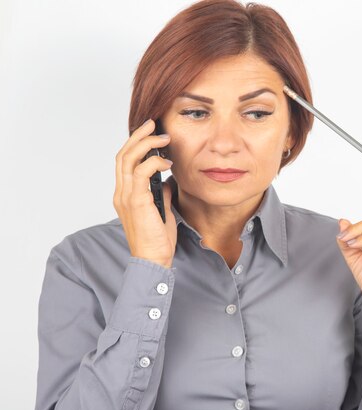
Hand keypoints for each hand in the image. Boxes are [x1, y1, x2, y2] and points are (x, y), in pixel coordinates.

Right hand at [113, 119, 176, 268]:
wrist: (153, 260)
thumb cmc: (157, 240)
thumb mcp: (161, 211)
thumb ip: (160, 194)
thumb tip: (166, 180)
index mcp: (125, 194)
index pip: (124, 161)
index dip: (135, 144)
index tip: (150, 132)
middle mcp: (121, 193)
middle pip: (123, 154)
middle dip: (138, 136)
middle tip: (153, 124)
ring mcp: (126, 197)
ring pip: (128, 159)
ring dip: (146, 144)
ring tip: (164, 138)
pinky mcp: (136, 202)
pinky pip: (141, 173)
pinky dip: (154, 162)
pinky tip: (167, 162)